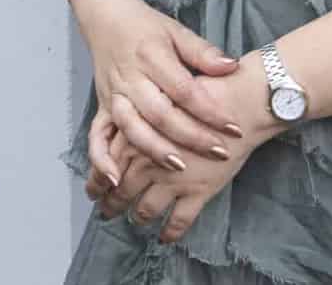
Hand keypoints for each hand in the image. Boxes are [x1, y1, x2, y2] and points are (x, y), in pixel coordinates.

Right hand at [74, 0, 248, 181]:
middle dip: (190, 136)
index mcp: (152, 56)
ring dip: (154, 149)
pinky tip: (116, 178)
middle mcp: (130, 78)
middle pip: (160, 113)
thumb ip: (203, 52)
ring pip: (131, 128)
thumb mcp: (177, 31)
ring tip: (179, 166)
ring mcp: (114, 94)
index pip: (184, 90)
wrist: (106, 17)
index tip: (234, 128)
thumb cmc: (146, 27)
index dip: (210, 111)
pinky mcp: (101, 107)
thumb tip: (231, 67)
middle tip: (219, 152)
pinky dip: (101, 159)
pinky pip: (96, 136)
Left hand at [83, 73, 269, 244]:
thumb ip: (136, 118)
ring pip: (146, 209)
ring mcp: (173, 180)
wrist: (238, 102)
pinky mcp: (197, 192)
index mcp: (135, 135)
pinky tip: (166, 238)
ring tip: (134, 221)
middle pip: (122, 191)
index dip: (97, 182)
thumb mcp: (157, 96)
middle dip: (111, 205)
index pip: (107, 166)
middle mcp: (148, 161)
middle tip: (106, 212)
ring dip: (137, 218)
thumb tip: (118, 135)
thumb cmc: (199, 92)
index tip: (93, 191)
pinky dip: (170, 232)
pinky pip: (179, 221)